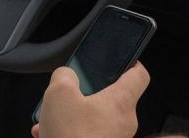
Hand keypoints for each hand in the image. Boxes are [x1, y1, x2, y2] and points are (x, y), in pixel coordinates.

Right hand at [32, 62, 149, 137]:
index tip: (119, 59)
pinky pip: (87, 135)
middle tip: (70, 90)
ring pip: (94, 118)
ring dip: (72, 114)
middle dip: (86, 92)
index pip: (139, 75)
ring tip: (50, 117)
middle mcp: (124, 122)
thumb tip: (65, 76)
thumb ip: (64, 75)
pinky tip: (49, 134)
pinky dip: (70, 132)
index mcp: (121, 101)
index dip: (130, 62)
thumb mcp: (58, 93)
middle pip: (110, 96)